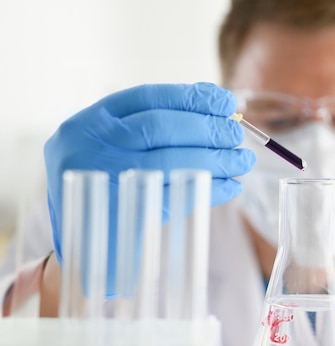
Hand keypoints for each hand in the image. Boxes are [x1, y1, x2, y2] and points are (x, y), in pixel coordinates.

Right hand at [44, 83, 254, 295]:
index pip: (149, 98)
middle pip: (161, 127)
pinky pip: (176, 198)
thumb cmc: (108, 185)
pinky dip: (210, 190)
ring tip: (242, 161)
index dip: (194, 98)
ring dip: (216, 159)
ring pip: (170, 161)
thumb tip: (220, 107)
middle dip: (208, 129)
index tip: (227, 103)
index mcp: (89, 122)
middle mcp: (90, 147)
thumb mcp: (116, 146)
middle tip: (237, 136)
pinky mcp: (122, 218)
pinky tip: (231, 186)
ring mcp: (103, 183)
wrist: (79, 245)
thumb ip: (157, 125)